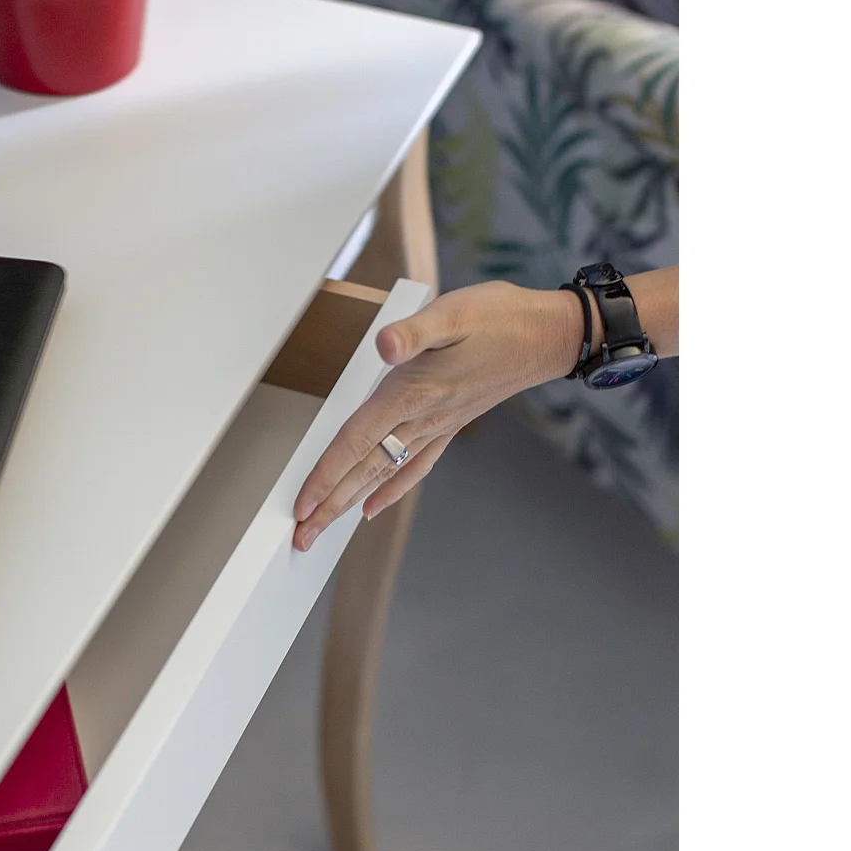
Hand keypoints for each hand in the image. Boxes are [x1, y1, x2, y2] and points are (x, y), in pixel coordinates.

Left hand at [292, 280, 583, 550]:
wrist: (549, 335)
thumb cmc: (500, 318)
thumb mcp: (453, 313)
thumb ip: (414, 332)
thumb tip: (384, 345)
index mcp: (413, 391)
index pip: (357, 442)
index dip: (326, 475)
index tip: (302, 506)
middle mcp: (423, 417)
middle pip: (364, 469)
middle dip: (330, 505)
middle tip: (301, 537)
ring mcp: (438, 425)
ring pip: (384, 473)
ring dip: (351, 503)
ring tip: (324, 529)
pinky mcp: (450, 424)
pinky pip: (414, 465)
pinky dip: (391, 489)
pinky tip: (373, 507)